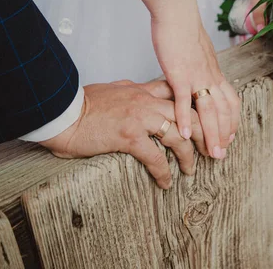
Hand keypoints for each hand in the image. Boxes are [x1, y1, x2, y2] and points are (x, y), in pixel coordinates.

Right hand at [40, 80, 207, 188]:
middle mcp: (145, 100)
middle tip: (211, 148)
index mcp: (141, 89)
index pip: (177, 93)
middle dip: (204, 132)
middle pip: (188, 114)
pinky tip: (166, 182)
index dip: (194, 107)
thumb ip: (129, 91)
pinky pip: (155, 156)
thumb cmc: (81, 104)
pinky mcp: (128, 136)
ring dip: (188, 155)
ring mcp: (138, 117)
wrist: (60, 113)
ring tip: (191, 169)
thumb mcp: (112, 90)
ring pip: (178, 135)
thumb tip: (136, 91)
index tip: (203, 121)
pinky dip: (164, 172)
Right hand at [151, 15, 240, 159]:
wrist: (177, 11)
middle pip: (223, 112)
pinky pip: (184, 100)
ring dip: (211, 135)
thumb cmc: (183, 27)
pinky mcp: (179, 73)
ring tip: (211, 154)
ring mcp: (196, 76)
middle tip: (221, 155)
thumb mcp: (198, 50)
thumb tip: (199, 71)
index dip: (232, 122)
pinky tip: (184, 134)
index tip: (230, 137)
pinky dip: (185, 119)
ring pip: (209, 111)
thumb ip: (200, 65)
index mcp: (214, 71)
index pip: (230, 102)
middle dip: (224, 135)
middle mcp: (210, 76)